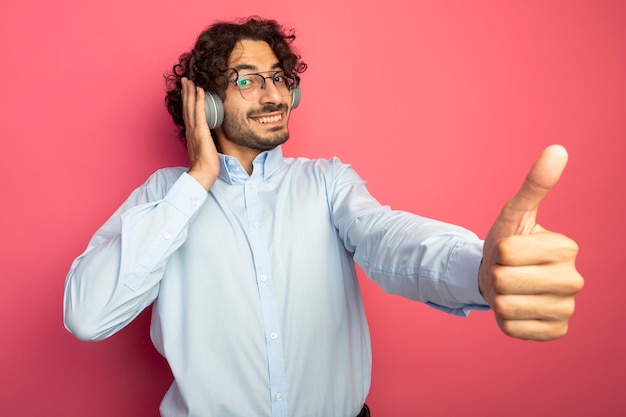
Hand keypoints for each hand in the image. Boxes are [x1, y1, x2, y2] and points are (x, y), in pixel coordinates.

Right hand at [181, 77, 219, 190]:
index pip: (188, 113)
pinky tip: (200, 91)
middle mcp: (190, 130)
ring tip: (189, 81)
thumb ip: (205, 140)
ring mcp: (194, 130)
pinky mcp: (200, 132)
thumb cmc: (205, 165)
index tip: (188, 90)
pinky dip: (199, 100)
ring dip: (190, 92)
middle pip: (187, 107)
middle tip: (185, 80)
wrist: (202, 174)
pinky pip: (199, 112)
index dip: (187, 101)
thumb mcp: (205, 149)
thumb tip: (210, 136)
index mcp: (191, 133)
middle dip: (186, 92)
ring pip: (190, 107)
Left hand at [479, 145, 583, 340]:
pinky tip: (516, 309)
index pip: (507, 252)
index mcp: (567, 248)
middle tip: (506, 271)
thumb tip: (557, 150)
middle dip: (495, 275)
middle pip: (504, 280)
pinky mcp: (554, 332)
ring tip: (509, 289)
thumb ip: (535, 184)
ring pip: (505, 306)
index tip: (508, 250)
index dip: (497, 251)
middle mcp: (574, 281)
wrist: (502, 278)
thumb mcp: (515, 213)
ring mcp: (566, 310)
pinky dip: (504, 320)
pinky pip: (511, 329)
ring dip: (497, 297)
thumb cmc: (508, 242)